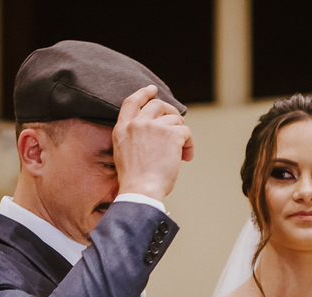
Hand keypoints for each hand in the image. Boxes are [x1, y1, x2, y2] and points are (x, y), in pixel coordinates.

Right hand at [114, 85, 193, 201]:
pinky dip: (189, 144)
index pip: (131, 102)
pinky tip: (186, 157)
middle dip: (171, 112)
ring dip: (181, 135)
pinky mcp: (171, 135)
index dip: (143, 93)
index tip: (152, 89)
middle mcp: (137, 124)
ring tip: (181, 153)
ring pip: (175, 120)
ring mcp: (154, 127)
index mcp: (122, 129)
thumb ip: (134, 137)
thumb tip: (156, 129)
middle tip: (178, 125)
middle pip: (158, 105)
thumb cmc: (135, 180)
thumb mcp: (124, 153)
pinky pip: (186, 131)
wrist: (141, 190)